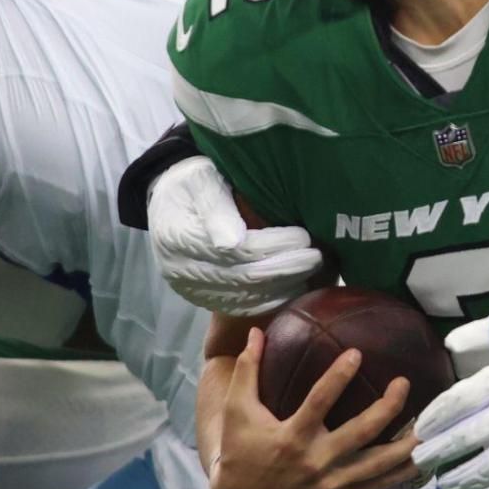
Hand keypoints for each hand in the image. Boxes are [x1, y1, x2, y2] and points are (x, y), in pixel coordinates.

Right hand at [149, 155, 321, 317]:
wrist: (169, 198)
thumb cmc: (192, 182)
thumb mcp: (201, 181)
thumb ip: (216, 209)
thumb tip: (232, 243)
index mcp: (180, 239)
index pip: (237, 251)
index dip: (274, 246)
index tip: (304, 237)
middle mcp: (182, 272)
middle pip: (244, 278)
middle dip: (286, 269)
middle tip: (319, 258)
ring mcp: (191, 290)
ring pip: (245, 298)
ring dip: (283, 288)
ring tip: (314, 273)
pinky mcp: (202, 299)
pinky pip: (239, 307)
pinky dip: (270, 300)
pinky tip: (293, 289)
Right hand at [208, 328, 420, 488]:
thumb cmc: (241, 450)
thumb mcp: (238, 411)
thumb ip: (247, 370)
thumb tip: (255, 331)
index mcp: (291, 436)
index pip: (319, 402)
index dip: (338, 377)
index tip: (357, 353)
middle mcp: (315, 461)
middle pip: (360, 433)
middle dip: (387, 408)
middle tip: (404, 383)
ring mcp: (330, 482)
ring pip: (377, 465)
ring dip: (405, 446)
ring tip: (429, 425)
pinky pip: (376, 486)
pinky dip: (400, 474)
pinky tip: (422, 458)